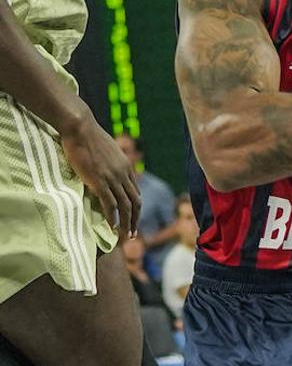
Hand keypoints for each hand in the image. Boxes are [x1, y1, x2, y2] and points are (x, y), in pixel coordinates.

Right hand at [59, 116, 140, 237]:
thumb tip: (107, 169)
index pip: (136, 192)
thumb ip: (111, 163)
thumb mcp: (108, 151)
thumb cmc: (90, 137)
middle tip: (133, 234)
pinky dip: (112, 217)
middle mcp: (124, 173)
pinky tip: (112, 228)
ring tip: (125, 236)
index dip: (136, 208)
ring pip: (125, 206)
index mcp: (127, 167)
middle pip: (136, 202)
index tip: (133, 219)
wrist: (81, 128)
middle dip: (136, 220)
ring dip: (127, 223)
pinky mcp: (99, 181)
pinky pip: (110, 204)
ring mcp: (113, 178)